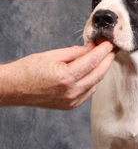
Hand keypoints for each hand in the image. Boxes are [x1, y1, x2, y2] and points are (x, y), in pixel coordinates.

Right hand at [0, 42, 116, 109]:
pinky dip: (92, 81)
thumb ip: (76, 52)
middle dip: (107, 60)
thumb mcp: (53, 55)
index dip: (104, 50)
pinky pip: (88, 92)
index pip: (93, 61)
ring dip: (100, 70)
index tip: (110, 42)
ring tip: (101, 58)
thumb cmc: (29, 69)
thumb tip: (92, 47)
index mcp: (66, 77)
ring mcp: (71, 101)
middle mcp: (71, 92)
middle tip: (112, 49)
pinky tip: (90, 72)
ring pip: (95, 83)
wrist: (15, 88)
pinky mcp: (70, 106)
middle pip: (99, 74)